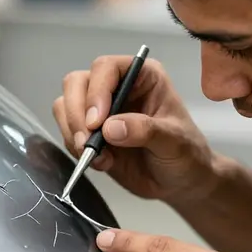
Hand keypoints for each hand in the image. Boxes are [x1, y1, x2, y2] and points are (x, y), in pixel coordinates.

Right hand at [53, 55, 216, 202]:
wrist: (179, 184)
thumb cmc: (186, 155)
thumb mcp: (174, 142)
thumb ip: (146, 131)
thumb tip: (110, 128)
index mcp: (142, 76)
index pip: (106, 68)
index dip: (96, 92)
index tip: (97, 123)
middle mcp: (117, 88)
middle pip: (76, 83)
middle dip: (76, 114)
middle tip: (87, 143)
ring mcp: (100, 111)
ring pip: (65, 106)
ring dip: (73, 133)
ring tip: (99, 157)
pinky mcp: (90, 135)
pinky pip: (67, 133)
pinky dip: (76, 150)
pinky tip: (102, 163)